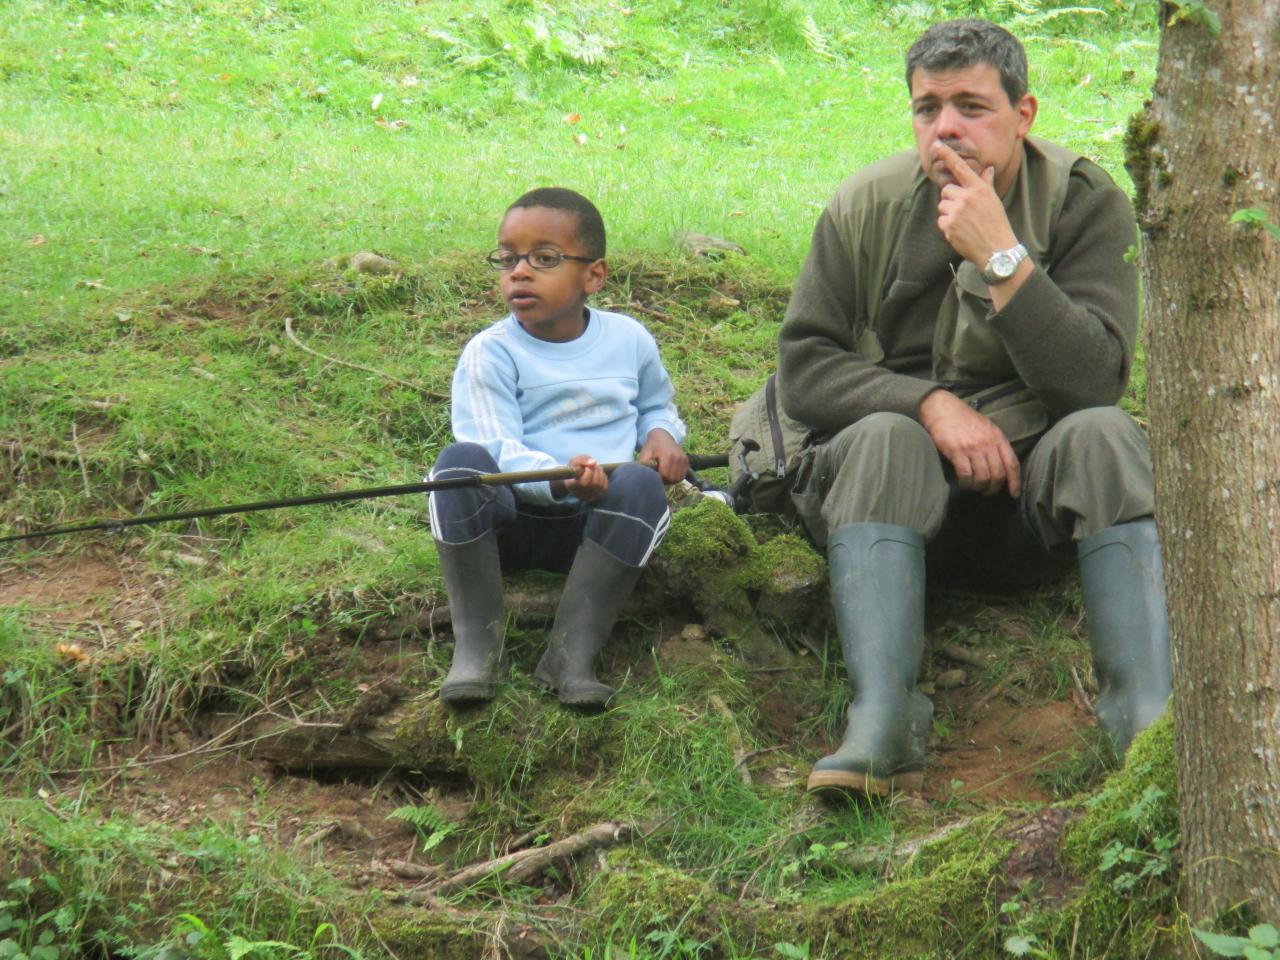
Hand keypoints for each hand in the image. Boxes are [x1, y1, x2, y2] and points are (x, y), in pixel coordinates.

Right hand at [558, 454, 607, 501]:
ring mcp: (588, 496)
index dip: (588, 473)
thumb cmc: (575, 468)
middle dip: (596, 471)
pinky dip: (603, 478)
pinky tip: (598, 474)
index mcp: (571, 485)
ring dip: (600, 473)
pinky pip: (604, 487)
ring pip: (600, 485)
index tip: (587, 467)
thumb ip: (582, 460)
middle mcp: (579, 494)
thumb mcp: (575, 461)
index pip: (583, 483)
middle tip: (593, 465)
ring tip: (595, 468)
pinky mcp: (596, 496)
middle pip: (594, 483)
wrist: (577, 476)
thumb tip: (594, 463)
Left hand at [637, 428, 687, 484]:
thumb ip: (644, 466)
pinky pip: (682, 475)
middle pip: (672, 478)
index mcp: (667, 455)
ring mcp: (683, 458)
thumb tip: (644, 476)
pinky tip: (669, 473)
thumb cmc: (651, 446)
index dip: (658, 478)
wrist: (662, 436)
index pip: (664, 475)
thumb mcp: (645, 454)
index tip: (653, 474)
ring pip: (678, 478)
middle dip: (664, 480)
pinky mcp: (686, 460)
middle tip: (658, 475)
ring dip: (671, 480)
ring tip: (663, 474)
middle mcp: (677, 457)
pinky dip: (676, 477)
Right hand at [918, 389, 1020, 496]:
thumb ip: (994, 443)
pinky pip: (966, 475)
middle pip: (998, 474)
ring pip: (983, 477)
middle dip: (994, 488)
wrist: (942, 408)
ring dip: (979, 487)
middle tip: (987, 492)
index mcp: (998, 437)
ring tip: (974, 488)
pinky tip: (963, 483)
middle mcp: (988, 444)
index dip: (1015, 481)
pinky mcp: (957, 452)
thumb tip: (1000, 464)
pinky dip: (965, 483)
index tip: (1014, 493)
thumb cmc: (963, 418)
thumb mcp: (986, 427)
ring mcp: (973, 448)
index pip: (1012, 463)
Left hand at [932, 141, 1018, 268]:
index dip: (947, 155)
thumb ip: (986, 184)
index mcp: (979, 188)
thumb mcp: (994, 200)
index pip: (960, 167)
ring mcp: (957, 211)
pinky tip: (960, 232)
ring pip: (942, 205)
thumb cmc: (996, 223)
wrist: (996, 249)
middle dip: (951, 199)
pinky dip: (947, 227)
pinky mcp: (949, 225)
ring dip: (949, 213)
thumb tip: (987, 169)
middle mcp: (967, 197)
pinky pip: (941, 221)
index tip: (936, 144)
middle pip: (946, 190)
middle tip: (964, 211)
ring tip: (964, 223)